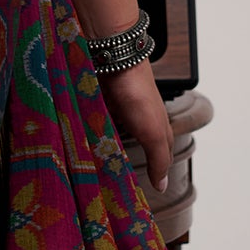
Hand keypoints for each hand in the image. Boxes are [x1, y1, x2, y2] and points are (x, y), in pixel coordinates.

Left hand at [97, 61, 173, 192]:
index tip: (146, 190)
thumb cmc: (138, 95)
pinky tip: (86, 146)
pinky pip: (98, 126)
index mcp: (158, 128)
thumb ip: (159, 159)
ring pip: (116, 138)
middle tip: (117, 184)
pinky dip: (94, 136)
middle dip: (128, 163)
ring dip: (108, 151)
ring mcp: (120, 111)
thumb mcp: (154, 133)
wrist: (114, 59)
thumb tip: (162, 186)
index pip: (161, 157)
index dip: (156, 172)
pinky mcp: (102, 104)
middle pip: (138, 147)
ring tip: (97, 170)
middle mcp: (140, 120)